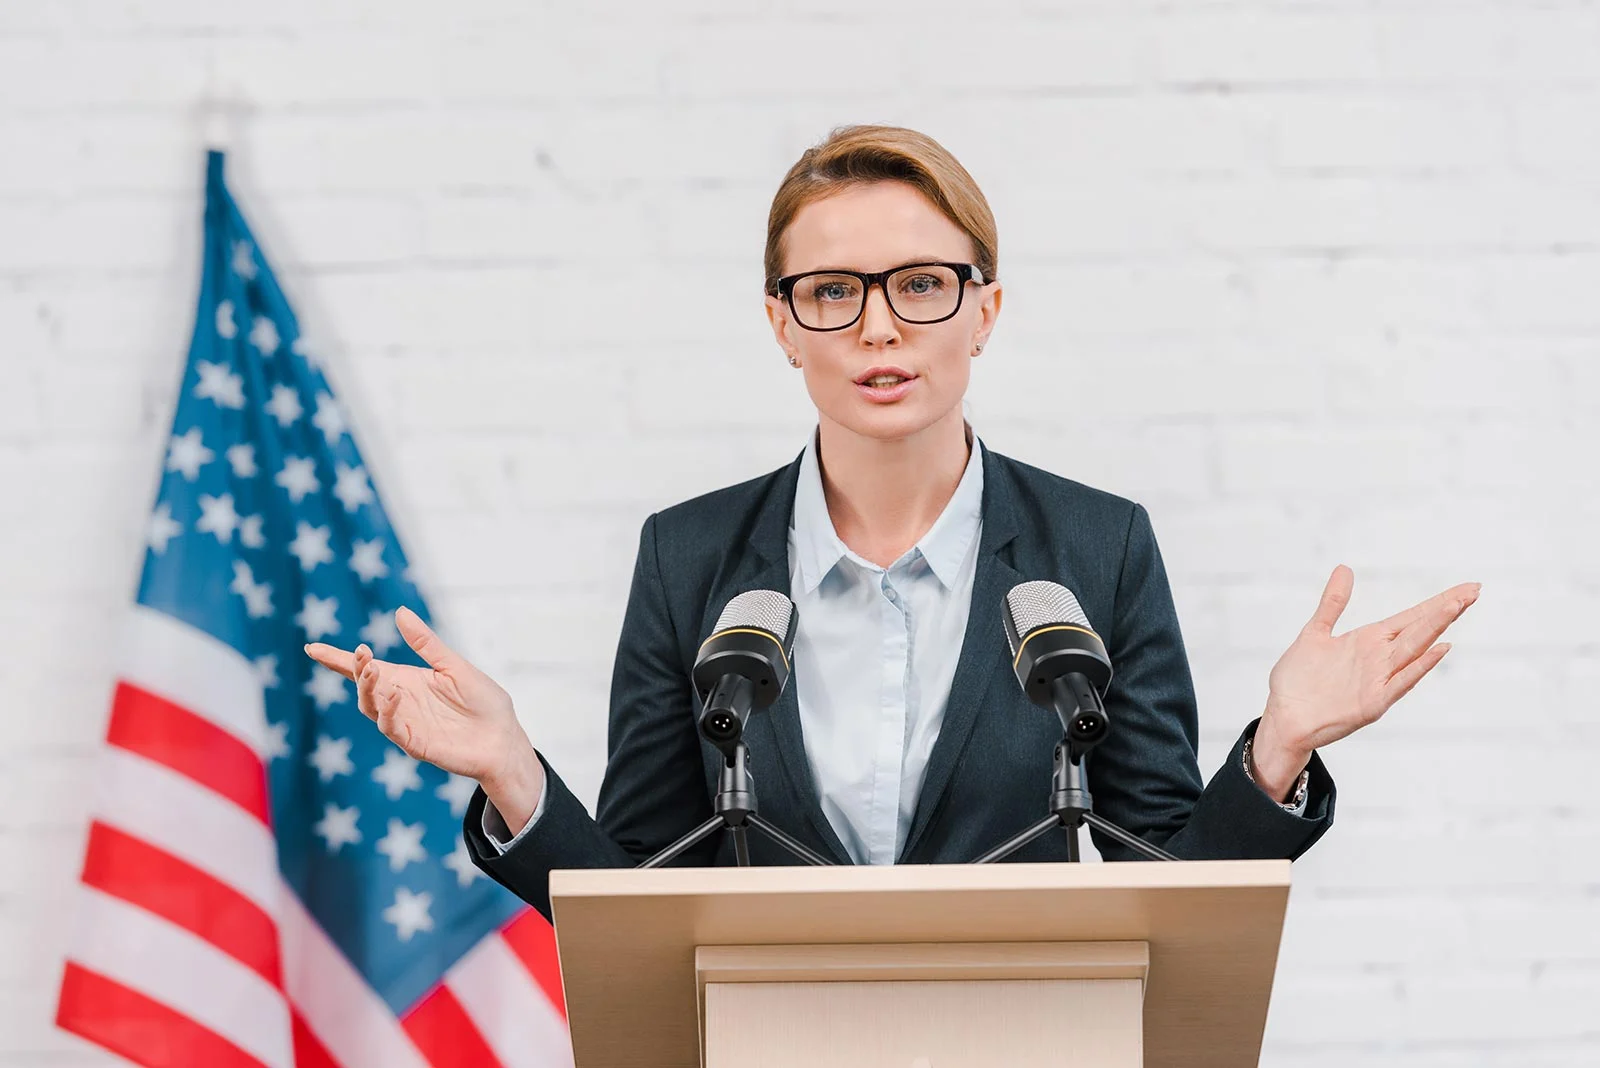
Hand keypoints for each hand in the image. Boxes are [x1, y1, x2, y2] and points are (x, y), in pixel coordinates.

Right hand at [304, 606, 542, 825]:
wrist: (505, 739)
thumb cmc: (484, 704)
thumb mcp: (454, 666)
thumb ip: (426, 643)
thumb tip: (400, 612)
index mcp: (407, 680)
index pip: (365, 668)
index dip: (338, 660)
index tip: (311, 647)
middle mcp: (400, 701)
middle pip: (363, 686)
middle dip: (354, 669)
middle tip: (360, 654)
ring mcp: (405, 723)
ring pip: (371, 708)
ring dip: (368, 689)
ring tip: (372, 669)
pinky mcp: (415, 743)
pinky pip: (393, 728)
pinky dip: (388, 712)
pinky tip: (394, 695)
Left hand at [1251, 565, 1480, 796]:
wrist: (1282, 717)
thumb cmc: (1298, 680)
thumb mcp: (1315, 632)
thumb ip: (1333, 603)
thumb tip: (1345, 568)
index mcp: (1369, 641)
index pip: (1412, 616)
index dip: (1439, 601)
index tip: (1468, 587)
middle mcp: (1379, 658)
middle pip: (1420, 628)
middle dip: (1447, 608)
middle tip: (1476, 588)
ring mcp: (1378, 681)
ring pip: (1414, 650)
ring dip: (1436, 628)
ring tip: (1458, 606)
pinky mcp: (1372, 704)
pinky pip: (1400, 682)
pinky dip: (1419, 666)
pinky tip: (1439, 649)